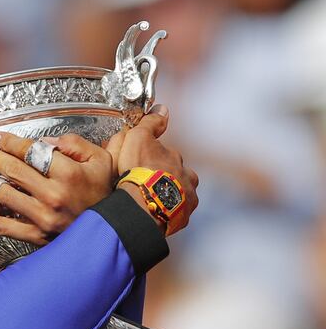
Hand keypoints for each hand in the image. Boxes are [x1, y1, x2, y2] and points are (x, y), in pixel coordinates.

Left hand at [0, 131, 112, 244]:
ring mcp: (44, 217)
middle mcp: (54, 194)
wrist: (117, 232)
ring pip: (4, 196)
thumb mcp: (100, 159)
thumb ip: (72, 144)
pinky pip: (4, 226)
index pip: (30, 151)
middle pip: (13, 170)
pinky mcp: (38, 237)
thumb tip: (42, 142)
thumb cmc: (105, 193)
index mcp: (69, 172)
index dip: (8, 142)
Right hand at [105, 104, 198, 234]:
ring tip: (148, 201)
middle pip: (176, 177)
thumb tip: (162, 109)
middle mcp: (188, 180)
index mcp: (178, 160)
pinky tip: (152, 213)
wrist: (143, 205)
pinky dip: (165, 213)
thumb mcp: (139, 138)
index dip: (153, 159)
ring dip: (166, 196)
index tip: (141, 165)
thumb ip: (151, 123)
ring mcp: (187, 201)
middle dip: (164, 179)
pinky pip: (174, 214)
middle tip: (144, 184)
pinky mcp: (181, 219)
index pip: (168, 156)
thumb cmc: (140, 171)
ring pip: (177, 195)